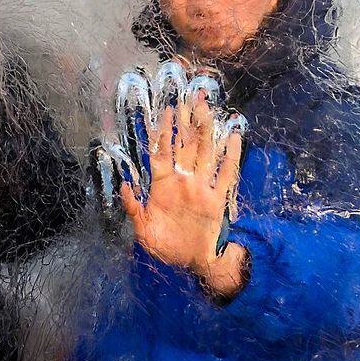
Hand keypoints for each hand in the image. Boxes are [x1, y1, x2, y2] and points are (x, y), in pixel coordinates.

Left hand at [96, 62, 247, 297]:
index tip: (166, 111)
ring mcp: (201, 188)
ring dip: (206, 132)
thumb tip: (125, 183)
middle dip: (187, 122)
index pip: (163, 151)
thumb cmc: (164, 246)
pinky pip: (225, 175)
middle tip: (190, 96)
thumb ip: (132, 207)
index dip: (164, 132)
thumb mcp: (142, 229)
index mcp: (163, 185)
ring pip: (204, 154)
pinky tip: (234, 137)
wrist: (191, 263)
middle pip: (185, 145)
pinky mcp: (217, 199)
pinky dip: (230, 156)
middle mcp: (184, 181)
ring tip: (207, 108)